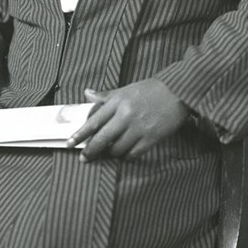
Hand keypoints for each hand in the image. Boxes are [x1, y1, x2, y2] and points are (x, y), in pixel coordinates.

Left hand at [66, 79, 188, 161]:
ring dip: (110, 154)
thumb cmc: (150, 89)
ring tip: (109, 153)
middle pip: (101, 139)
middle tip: (84, 158)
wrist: (178, 92)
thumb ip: (105, 95)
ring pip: (116, 149)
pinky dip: (126, 156)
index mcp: (117, 101)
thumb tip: (86, 93)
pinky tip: (124, 154)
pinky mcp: (151, 138)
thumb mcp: (126, 89)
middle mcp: (125, 115)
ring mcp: (138, 128)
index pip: (93, 121)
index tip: (69, 143)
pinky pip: (133, 153)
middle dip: (90, 151)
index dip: (80, 134)